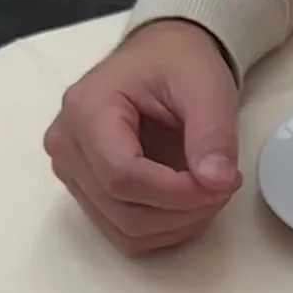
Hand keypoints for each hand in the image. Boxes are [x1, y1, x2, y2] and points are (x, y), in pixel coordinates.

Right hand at [44, 20, 241, 253]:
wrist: (161, 59)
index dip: (178, 193)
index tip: (222, 182)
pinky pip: (126, 233)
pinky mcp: (87, 192)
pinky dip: (166, 229)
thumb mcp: (206, 86)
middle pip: (124, 211)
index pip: (123, 176)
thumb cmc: (178, 64)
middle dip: (185, 210)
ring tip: (210, 189)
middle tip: (225, 184)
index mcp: (86, 110)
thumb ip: (213, 133)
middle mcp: (67, 145)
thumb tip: (217, 182)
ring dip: (179, 224)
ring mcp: (72, 173)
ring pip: (126, 231)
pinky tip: (190, 202)